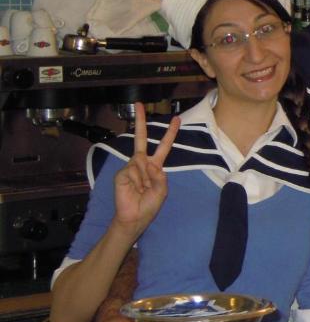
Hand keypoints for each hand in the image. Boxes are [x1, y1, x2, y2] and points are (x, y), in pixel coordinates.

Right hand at [112, 103, 179, 237]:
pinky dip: (136, 181)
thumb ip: (160, 176)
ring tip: (141, 190)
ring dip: (145, 179)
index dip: (170, 132)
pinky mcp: (122, 173)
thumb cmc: (149, 205)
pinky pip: (133, 172)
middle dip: (141, 121)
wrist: (134, 217)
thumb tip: (149, 165)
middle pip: (142, 138)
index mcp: (155, 166)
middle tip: (139, 104)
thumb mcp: (162, 190)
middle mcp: (142, 163)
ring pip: (142, 163)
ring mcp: (131, 167)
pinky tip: (133, 189)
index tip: (176, 118)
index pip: (164, 146)